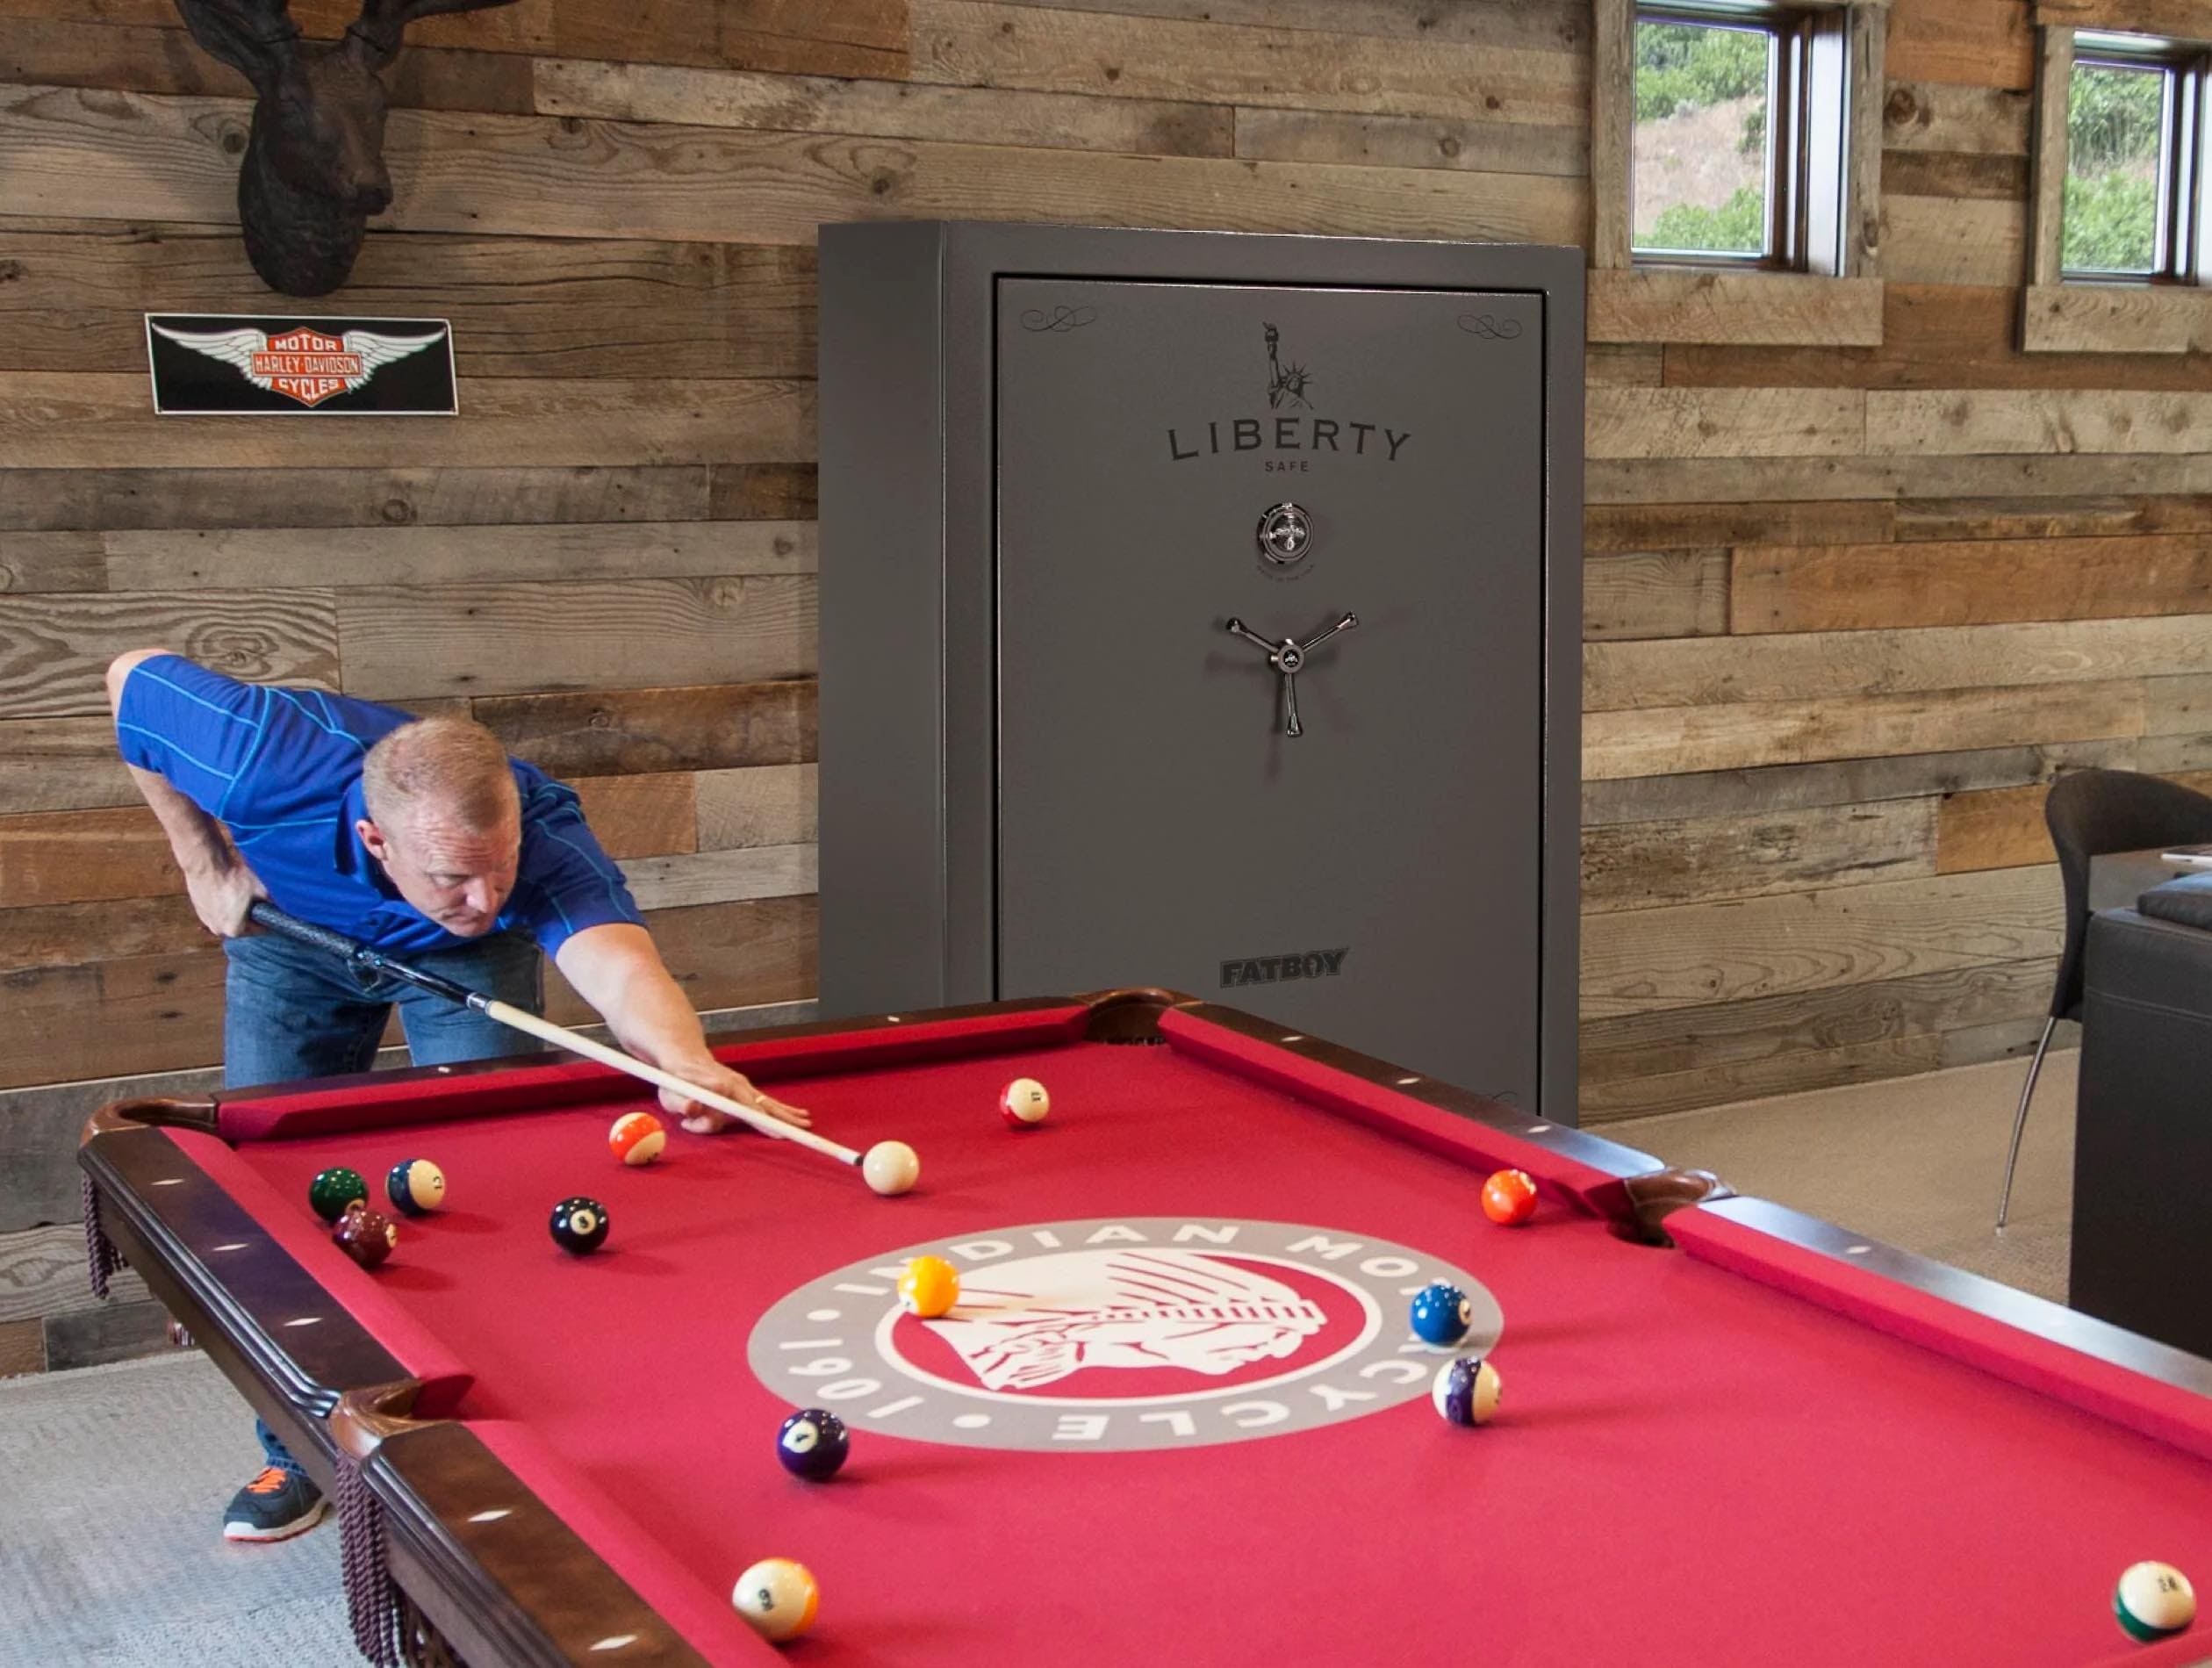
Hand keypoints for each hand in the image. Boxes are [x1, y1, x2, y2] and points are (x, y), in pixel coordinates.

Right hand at [183, 850, 266, 937]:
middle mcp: (218, 930)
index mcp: (235, 930)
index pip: (259, 929)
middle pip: (243, 925)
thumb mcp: (262, 892)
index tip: (271, 910)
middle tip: (254, 898)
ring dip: (236, 908)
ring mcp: (206, 920)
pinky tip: (226, 890)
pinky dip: (223, 903)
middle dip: (251, 914)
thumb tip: (275, 909)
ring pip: (229, 917)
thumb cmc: (233, 878)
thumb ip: (270, 905)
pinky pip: (217, 910)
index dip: (267, 919)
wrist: (206, 865)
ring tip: (238, 891)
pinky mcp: (199, 909)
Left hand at [658, 1061, 812, 1134]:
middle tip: (802, 1131)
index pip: (746, 1108)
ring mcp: (742, 1086)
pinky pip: (765, 1101)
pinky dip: (782, 1108)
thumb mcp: (670, 1093)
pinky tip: (797, 1113)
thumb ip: (682, 1103)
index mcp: (722, 1086)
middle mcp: (737, 1085)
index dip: (762, 1121)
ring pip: (768, 1103)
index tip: (775, 1131)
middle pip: (764, 1105)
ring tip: (806, 1122)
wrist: (683, 1057)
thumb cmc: (676, 1080)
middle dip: (783, 1119)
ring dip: (787, 1114)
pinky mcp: (743, 1089)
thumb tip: (692, 1108)